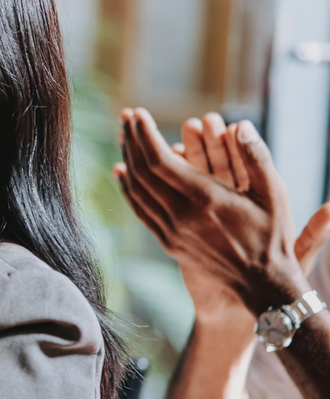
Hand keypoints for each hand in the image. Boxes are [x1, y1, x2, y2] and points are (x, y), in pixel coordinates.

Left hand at [113, 108, 308, 314]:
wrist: (262, 284)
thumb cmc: (272, 236)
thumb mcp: (275, 194)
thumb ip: (257, 158)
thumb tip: (241, 125)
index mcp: (205, 199)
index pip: (160, 160)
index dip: (144, 134)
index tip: (137, 113)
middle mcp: (181, 215)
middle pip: (142, 171)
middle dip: (132, 140)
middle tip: (126, 117)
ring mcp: (171, 231)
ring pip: (137, 191)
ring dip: (127, 160)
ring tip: (123, 137)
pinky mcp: (168, 242)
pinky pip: (140, 210)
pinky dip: (128, 188)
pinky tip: (123, 172)